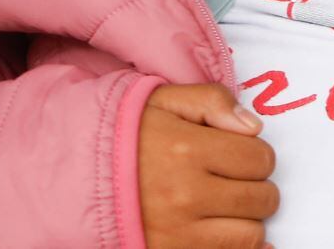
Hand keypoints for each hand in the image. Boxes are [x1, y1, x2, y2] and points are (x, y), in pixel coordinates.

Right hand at [139, 83, 277, 248]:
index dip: (257, 155)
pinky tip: (222, 232)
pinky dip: (231, 246)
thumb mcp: (164, 100)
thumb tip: (254, 127)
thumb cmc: (125, 136)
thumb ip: (213, 101)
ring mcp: (175, 233)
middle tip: (233, 181)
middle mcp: (184, 195)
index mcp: (187, 150)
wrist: (72, 177)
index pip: (261, 159)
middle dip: (256, 187)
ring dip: (245, 220)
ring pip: (249, 235)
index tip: (240, 155)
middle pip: (261, 199)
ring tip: (223, 206)